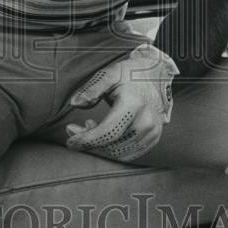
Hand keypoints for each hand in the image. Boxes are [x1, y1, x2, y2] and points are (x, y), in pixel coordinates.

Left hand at [65, 46, 178, 161]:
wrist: (157, 75)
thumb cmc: (130, 74)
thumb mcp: (110, 74)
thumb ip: (92, 89)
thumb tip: (75, 103)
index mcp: (134, 104)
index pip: (108, 132)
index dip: (87, 140)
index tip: (70, 142)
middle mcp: (146, 121)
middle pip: (111, 145)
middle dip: (89, 141)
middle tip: (74, 128)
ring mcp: (152, 132)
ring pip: (118, 153)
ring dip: (100, 144)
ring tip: (91, 126)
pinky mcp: (153, 138)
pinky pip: (128, 154)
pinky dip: (112, 148)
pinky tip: (106, 132)